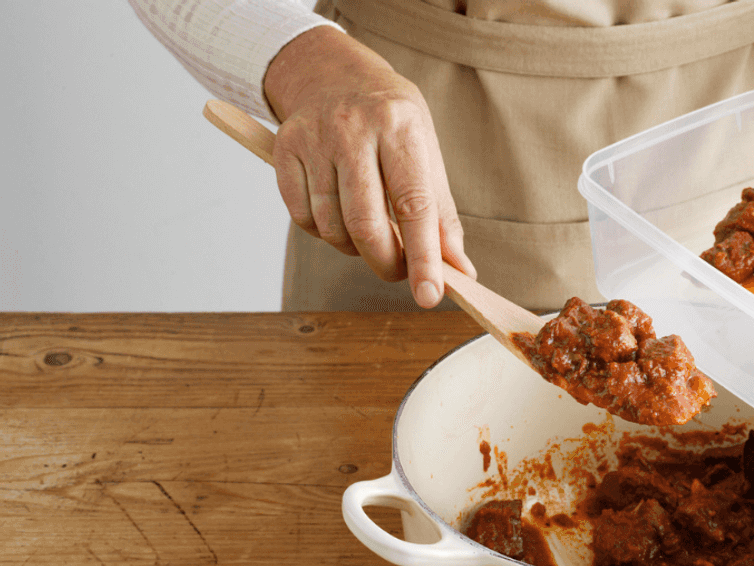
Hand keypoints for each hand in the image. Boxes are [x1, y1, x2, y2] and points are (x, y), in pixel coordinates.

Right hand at [263, 27, 474, 307]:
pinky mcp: (284, 149)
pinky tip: (338, 215)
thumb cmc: (391, 121)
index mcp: (400, 127)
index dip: (424, 258)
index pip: (414, 206)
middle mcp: (353, 129)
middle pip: (366, 224)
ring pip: (331, 227)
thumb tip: (459, 270)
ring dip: (353, 248)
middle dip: (385, 263)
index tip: (431, 296)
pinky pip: (302, 218)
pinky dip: (323, 232)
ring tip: (368, 232)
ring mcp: (314, 138)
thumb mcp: (426, 153)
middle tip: (398, 272)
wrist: (332, 72)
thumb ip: (441, 214)